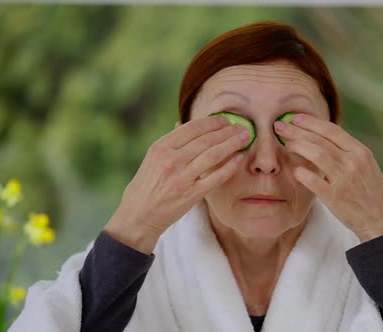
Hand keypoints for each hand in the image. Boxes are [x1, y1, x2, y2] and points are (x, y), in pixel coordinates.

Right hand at [105, 116, 249, 253]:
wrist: (138, 215)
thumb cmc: (147, 185)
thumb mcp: (152, 159)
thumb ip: (170, 143)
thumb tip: (182, 123)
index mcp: (160, 147)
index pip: (191, 128)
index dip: (211, 122)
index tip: (225, 120)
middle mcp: (170, 160)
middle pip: (206, 140)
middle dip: (227, 131)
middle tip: (242, 127)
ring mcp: (181, 178)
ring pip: (213, 155)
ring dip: (232, 144)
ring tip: (245, 138)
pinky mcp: (191, 194)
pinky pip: (216, 177)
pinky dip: (230, 166)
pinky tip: (239, 158)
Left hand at [274, 113, 382, 242]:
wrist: (381, 220)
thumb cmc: (371, 192)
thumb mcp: (366, 165)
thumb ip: (347, 152)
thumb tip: (323, 137)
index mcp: (361, 152)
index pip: (332, 130)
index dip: (311, 122)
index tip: (295, 118)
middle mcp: (353, 162)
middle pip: (320, 140)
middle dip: (297, 131)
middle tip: (279, 126)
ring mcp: (345, 179)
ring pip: (316, 154)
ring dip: (298, 147)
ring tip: (287, 145)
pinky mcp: (335, 198)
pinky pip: (313, 181)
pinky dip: (301, 173)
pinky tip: (295, 171)